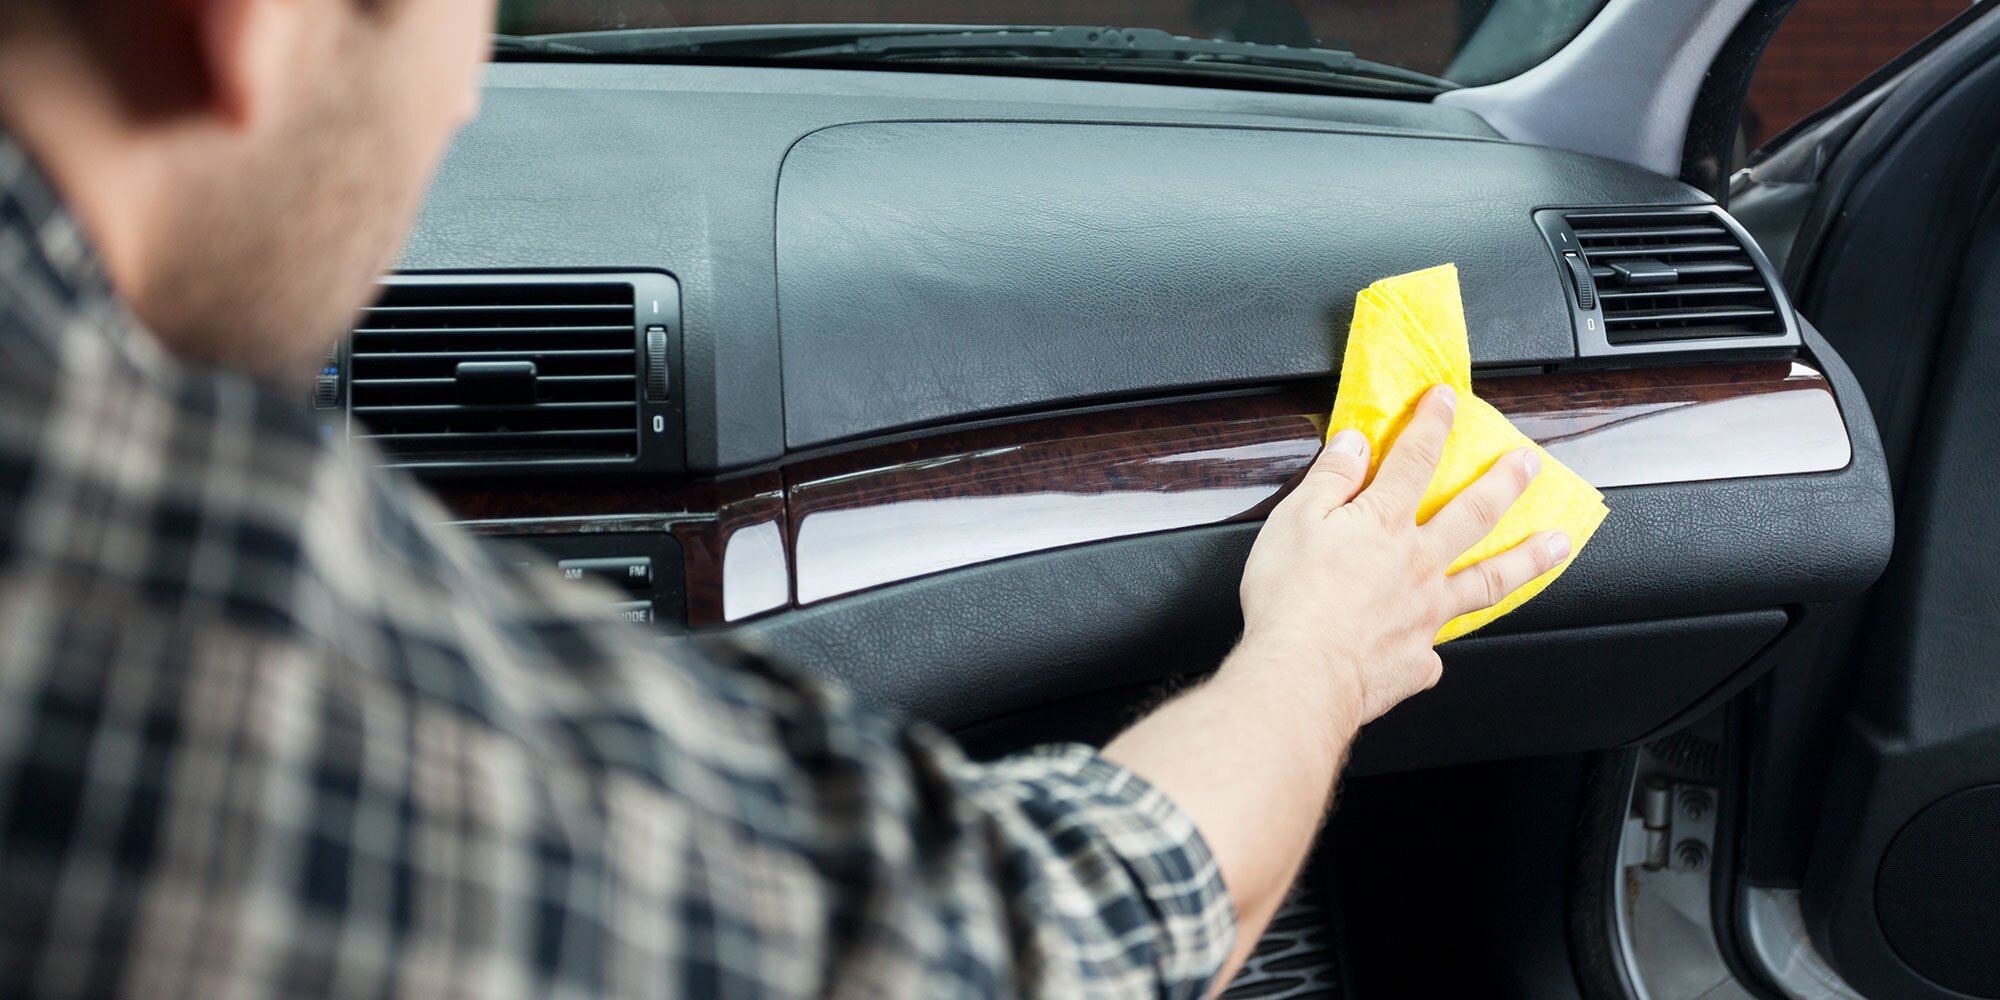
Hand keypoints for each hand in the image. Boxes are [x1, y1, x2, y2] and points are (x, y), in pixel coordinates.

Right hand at [1236, 384, 1570, 723]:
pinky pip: (1433, 650)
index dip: (1433, 423)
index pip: (1415, 458)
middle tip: (1530, 465)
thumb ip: (1330, 479)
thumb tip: (1355, 443)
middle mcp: (1418, 563)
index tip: (1448, 400)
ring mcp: (1426, 613)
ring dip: (1527, 558)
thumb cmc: (1291, 599)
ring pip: (1488, 579)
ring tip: (1556, 544)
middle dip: (1504, 482)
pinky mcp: (1418, 660)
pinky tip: (1436, 647)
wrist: (1302, 672)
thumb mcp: (1294, 520)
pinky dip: (1433, 646)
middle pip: (1475, 514)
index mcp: (1384, 523)